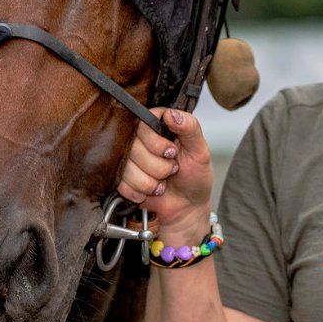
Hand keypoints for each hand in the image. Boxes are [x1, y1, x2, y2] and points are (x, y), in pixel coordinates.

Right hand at [116, 107, 212, 242]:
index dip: (156, 142)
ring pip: (128, 168)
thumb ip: (190, 128)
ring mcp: (129, 159)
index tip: (171, 152)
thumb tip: (172, 114)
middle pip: (134, 147)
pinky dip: (140, 192)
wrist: (187, 206)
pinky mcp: (122, 177)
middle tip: (172, 170)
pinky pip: (122, 184)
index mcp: (158, 126)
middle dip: (158, 166)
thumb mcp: (200, 151)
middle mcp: (140, 140)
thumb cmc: (195, 177)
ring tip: (162, 182)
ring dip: (150, 182)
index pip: (143, 124)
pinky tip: (151, 191)